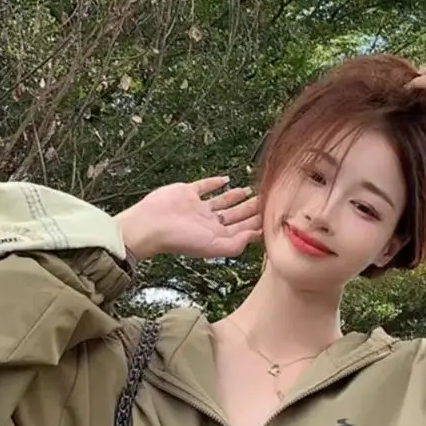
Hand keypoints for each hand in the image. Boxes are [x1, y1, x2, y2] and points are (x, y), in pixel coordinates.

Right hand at [115, 177, 261, 260]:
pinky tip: (226, 179)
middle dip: (252, 210)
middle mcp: (209, 223)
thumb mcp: (214, 246)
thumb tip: (256, 236)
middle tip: (268, 200)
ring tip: (251, 192)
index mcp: (217, 236)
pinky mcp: (187, 193)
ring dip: (236, 197)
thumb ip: (237, 243)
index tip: (273, 215)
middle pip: (236, 216)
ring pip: (223, 202)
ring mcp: (198, 207)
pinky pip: (205, 187)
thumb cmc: (181, 239)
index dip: (257, 223)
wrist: (152, 225)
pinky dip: (215, 183)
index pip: (243, 229)